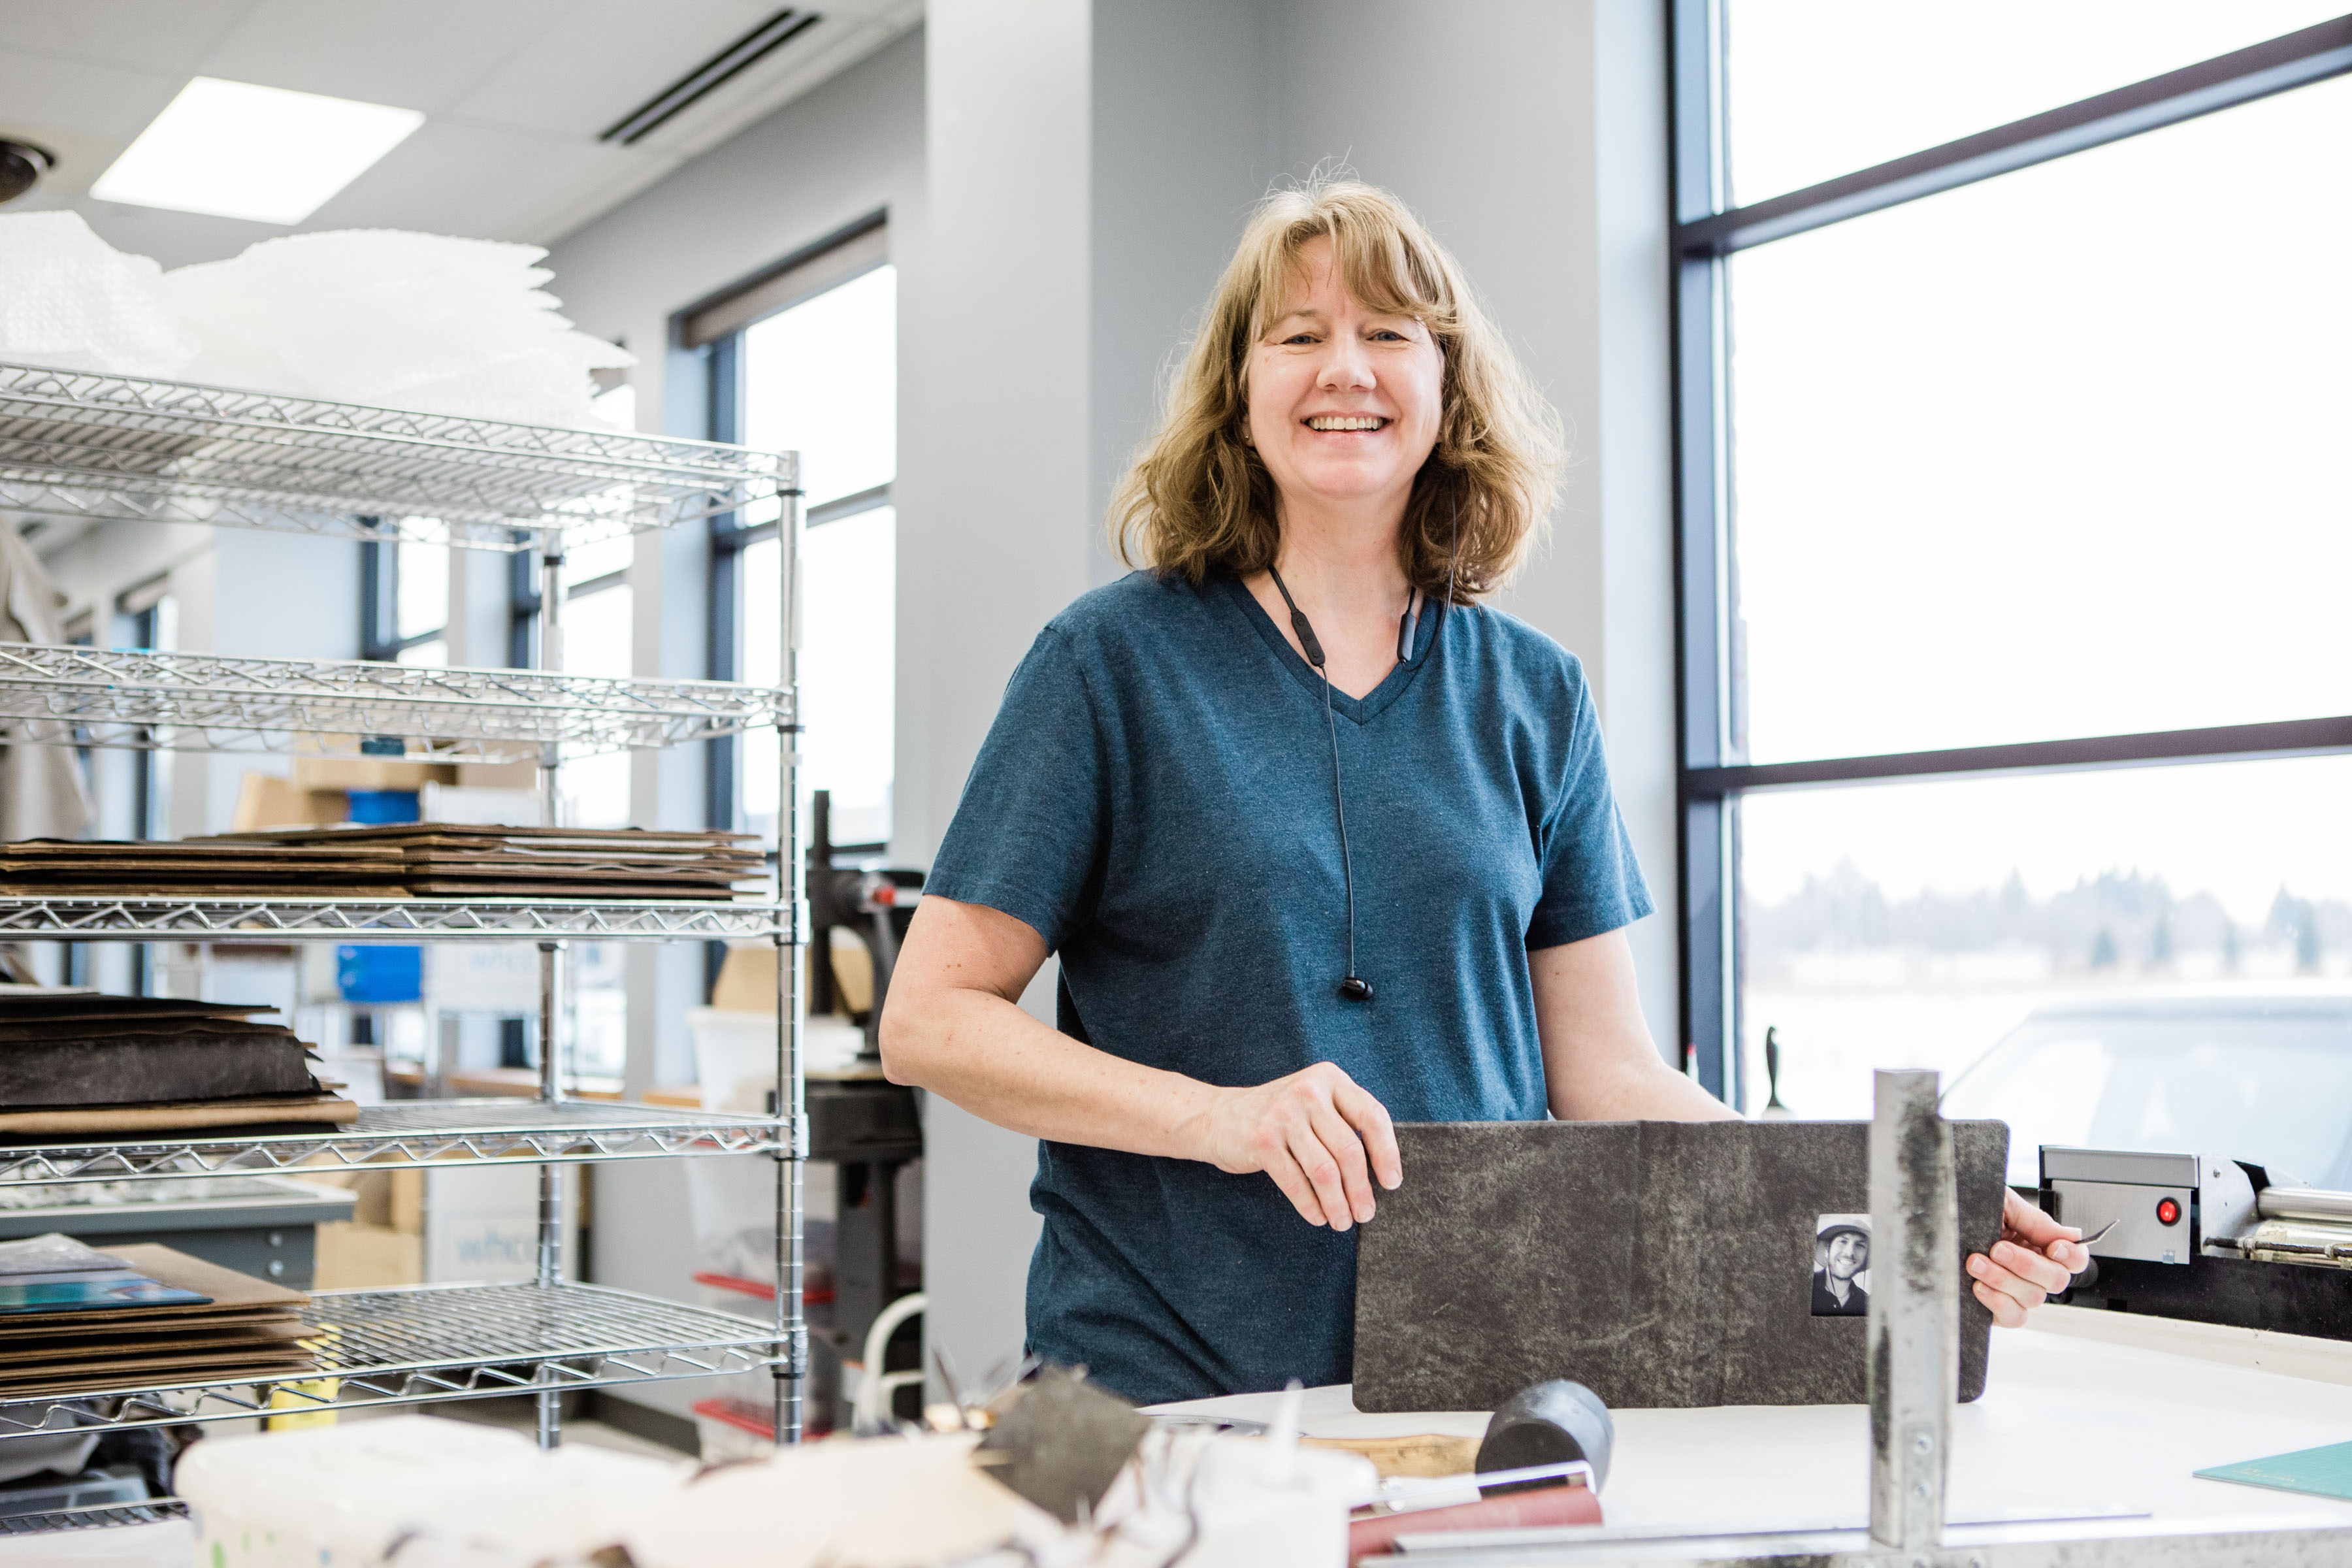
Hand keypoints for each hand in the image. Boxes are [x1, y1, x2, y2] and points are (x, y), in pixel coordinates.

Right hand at [1191, 1062, 1401, 1230]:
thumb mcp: (1315, 1103)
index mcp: (1330, 1079)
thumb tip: (1382, 1171)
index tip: (1392, 1183)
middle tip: (1365, 1213)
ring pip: (1325, 1172)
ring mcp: (1283, 1115)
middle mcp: (1308, 1092)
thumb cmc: (1280, 1117)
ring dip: (1338, 1204)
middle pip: (1350, 1150)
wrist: (1218, 1116)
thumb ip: (1344, 1122)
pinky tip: (1318, 1217)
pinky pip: (1296, 1182)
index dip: (1387, 1153)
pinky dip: (1311, 1206)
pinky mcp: (1262, 1140)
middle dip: (1361, 1190)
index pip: (1372, 1116)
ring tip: (1342, 1221)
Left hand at [1966, 1188, 2089, 1326]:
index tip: (2053, 1247)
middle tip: (1998, 1248)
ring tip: (1976, 1262)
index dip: (2072, 1256)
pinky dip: (1998, 1302)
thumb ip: (2037, 1221)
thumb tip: (2073, 1236)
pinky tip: (1978, 1286)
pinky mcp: (1997, 1309)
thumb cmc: (1965, 1209)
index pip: (2075, 1259)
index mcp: (2038, 1244)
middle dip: (2027, 1264)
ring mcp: (2016, 1291)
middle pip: (2056, 1280)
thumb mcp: (2002, 1204)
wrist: (1929, 1221)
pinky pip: (2014, 1317)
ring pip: (2032, 1298)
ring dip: (2003, 1279)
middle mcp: (2032, 1271)